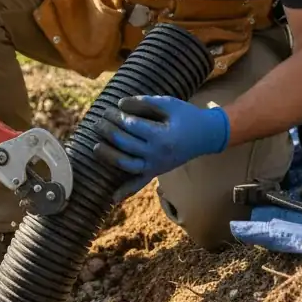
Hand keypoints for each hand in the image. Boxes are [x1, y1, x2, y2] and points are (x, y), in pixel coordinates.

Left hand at [92, 95, 230, 200]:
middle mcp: (157, 154)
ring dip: (108, 156)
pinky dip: (126, 191)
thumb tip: (120, 103)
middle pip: (126, 144)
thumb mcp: (168, 104)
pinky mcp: (156, 172)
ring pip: (127, 164)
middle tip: (97, 123)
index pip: (131, 126)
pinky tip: (112, 198)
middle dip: (108, 132)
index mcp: (161, 136)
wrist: (206, 135)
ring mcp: (156, 166)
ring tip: (95, 146)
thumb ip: (144, 103)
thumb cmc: (186, 116)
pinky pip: (140, 183)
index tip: (107, 109)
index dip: (116, 117)